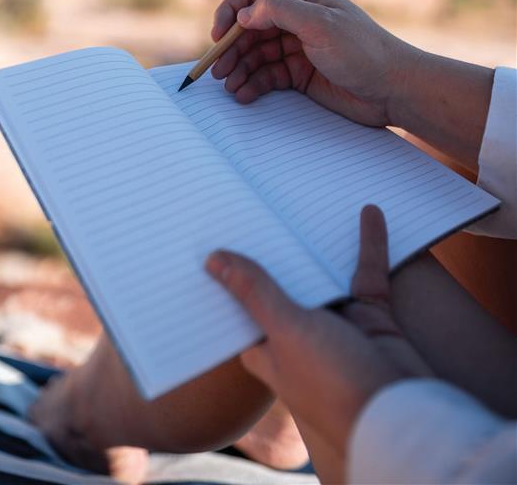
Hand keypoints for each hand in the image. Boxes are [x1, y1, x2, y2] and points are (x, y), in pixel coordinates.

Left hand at [206, 206, 429, 468]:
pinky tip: (369, 213)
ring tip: (300, 198)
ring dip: (317, 244)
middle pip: (281, 283)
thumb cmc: (335, 387)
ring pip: (322, 275)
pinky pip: (367, 274)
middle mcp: (299, 337)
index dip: (225, 276)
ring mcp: (337, 327)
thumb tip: (212, 260)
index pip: (238, 307)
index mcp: (268, 350)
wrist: (406, 418)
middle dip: (272, 248)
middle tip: (253, 199)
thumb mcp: (288, 332)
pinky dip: (369, 245)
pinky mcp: (372, 320)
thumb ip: (255, 294)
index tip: (210, 236)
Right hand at [210, 0, 415, 126]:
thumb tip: (244, 13)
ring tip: (230, 87)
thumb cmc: (363, 51)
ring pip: (255, 54)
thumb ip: (279, 12)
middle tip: (217, 70)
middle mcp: (297, 17)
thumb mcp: (320, 24)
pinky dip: (252, 83)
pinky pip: (267, 75)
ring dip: (239, 69)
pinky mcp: (300, 72)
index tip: (218, 36)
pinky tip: (243, 94)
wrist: (394, 89)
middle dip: (231, 48)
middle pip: (250, 28)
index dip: (230, 13)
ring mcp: (297, 46)